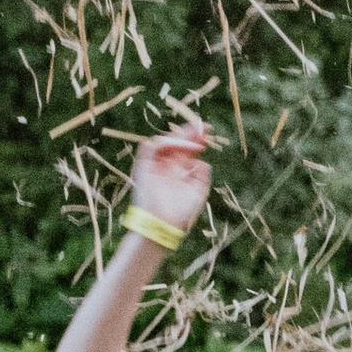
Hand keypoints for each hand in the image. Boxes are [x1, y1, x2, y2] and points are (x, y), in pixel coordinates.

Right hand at [126, 117, 212, 240]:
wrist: (163, 225)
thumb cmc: (181, 213)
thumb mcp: (198, 192)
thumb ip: (201, 175)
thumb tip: (201, 161)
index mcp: (179, 171)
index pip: (186, 149)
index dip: (196, 139)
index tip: (208, 131)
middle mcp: (166, 166)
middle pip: (177, 142)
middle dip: (189, 133)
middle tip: (202, 127)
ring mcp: (154, 166)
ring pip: (164, 142)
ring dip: (178, 137)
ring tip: (193, 141)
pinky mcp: (143, 167)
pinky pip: (148, 147)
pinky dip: (162, 143)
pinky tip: (176, 146)